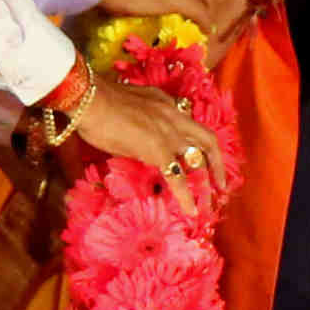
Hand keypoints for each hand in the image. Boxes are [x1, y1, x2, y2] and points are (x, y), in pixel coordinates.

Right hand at [71, 76, 224, 219]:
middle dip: (217, 161)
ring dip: (207, 181)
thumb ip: (141, 118)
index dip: (194, 142)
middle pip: (207, 139)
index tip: (197, 155)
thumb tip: (141, 137)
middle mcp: (174, 117)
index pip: (187, 124)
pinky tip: (191, 210)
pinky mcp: (159, 150)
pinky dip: (186, 196)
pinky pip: (178, 178)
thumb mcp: (128, 106)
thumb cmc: (96, 102)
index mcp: (166, 104)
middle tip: (220, 181)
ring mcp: (169, 133)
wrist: (89, 99)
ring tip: (211, 201)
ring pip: (198, 159)